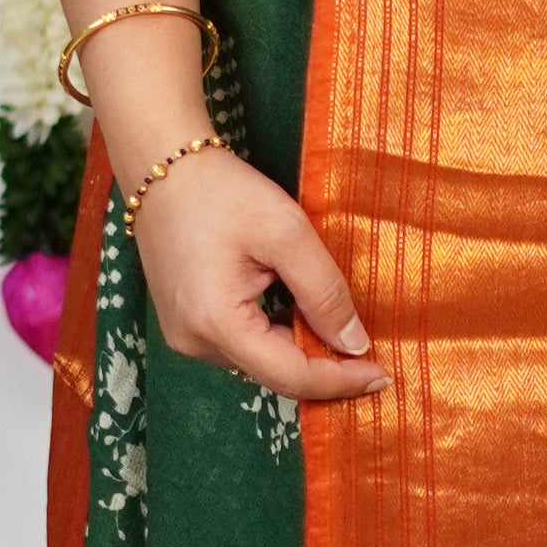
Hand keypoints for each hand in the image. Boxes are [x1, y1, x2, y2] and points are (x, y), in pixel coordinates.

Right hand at [128, 147, 387, 406]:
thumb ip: (324, 292)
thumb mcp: (287, 233)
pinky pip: (241, 343)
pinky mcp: (185, 323)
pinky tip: (295, 309)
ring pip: (259, 361)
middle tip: (368, 350)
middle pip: (274, 374)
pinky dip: (275, 334)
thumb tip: (355, 343)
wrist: (164, 166)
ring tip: (333, 322)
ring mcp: (184, 335)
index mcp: (216, 323)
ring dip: (299, 348)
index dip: (340, 380)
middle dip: (323, 366)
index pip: (290, 376)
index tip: (382, 375)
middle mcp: (194, 342)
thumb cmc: (222, 192)